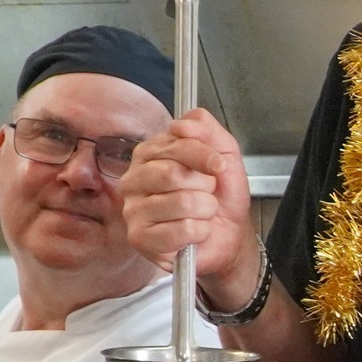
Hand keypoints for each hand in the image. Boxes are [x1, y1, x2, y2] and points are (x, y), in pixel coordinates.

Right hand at [119, 108, 258, 300]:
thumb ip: (207, 129)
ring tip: (201, 214)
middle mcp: (134, 179)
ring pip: (182, 202)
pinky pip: (181, 230)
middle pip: (173, 173)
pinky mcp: (140, 238)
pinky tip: (194, 233)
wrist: (229, 235)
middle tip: (206, 194)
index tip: (219, 166)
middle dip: (204, 186)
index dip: (205, 155)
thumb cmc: (220, 196)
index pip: (176, 144)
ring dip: (205, 210)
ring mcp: (133, 210)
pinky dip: (200, 232)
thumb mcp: (224, 155)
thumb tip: (183, 123)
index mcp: (149, 154)